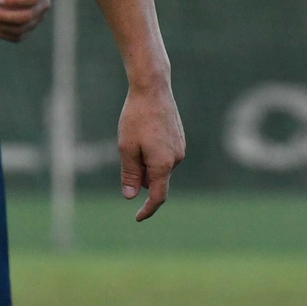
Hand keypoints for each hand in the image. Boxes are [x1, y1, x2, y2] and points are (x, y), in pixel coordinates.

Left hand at [118, 81, 184, 220]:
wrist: (153, 88)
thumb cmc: (136, 117)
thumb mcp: (126, 147)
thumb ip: (130, 174)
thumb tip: (132, 197)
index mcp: (164, 164)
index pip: (158, 196)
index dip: (147, 209)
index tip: (137, 217)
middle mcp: (177, 159)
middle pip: (155, 179)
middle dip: (141, 174)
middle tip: (127, 150)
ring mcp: (180, 148)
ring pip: (159, 166)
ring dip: (145, 161)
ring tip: (136, 135)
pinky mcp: (179, 138)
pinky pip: (164, 154)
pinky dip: (152, 152)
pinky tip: (145, 131)